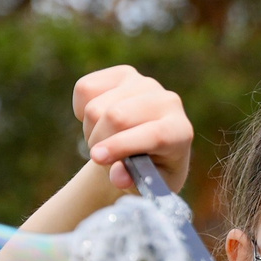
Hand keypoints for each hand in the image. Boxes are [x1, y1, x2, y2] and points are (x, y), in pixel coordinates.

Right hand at [72, 66, 192, 193]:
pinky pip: (85, 89)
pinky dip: (80, 110)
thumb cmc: (146, 173)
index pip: (154, 133)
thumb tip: (118, 176)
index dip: (123, 145)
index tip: (98, 158)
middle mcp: (167, 101)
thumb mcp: (143, 186)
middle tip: (100, 158)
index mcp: (180, 132)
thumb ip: (132, 182)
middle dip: (98, 141)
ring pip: (96, 106)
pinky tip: (98, 120)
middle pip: (117, 116)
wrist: (143, 150)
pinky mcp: (123, 74)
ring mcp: (144, 83)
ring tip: (103, 141)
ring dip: (90, 130)